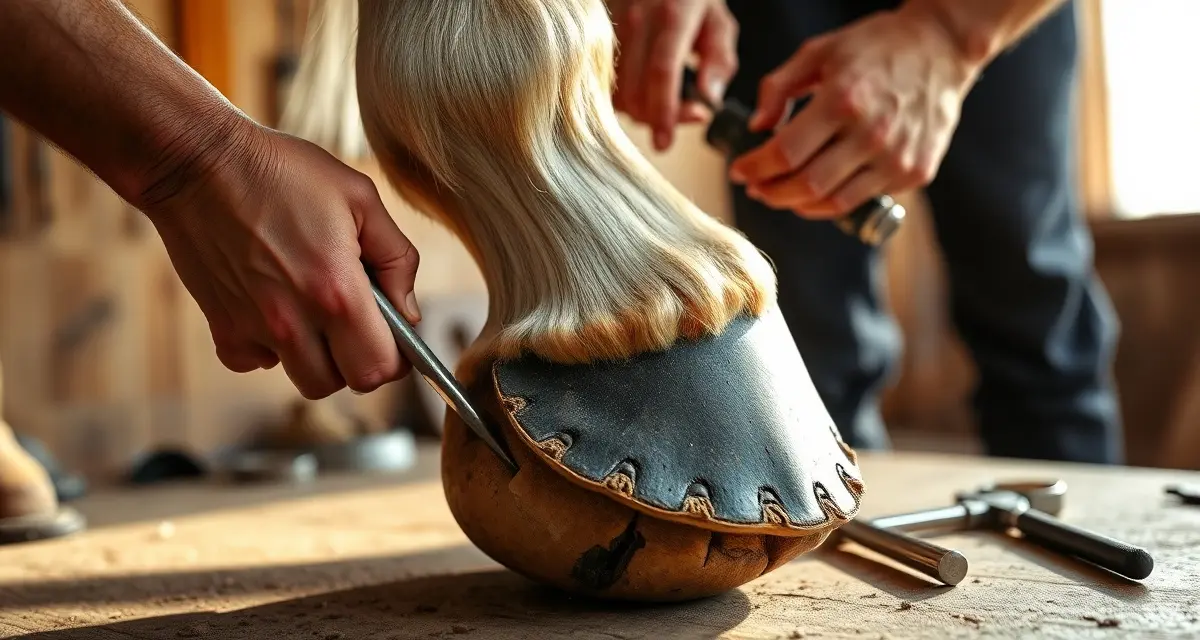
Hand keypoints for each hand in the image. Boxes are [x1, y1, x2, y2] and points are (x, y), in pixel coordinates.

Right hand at [143, 119, 420, 398]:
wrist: (199, 161)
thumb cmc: (284, 172)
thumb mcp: (360, 198)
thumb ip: (397, 258)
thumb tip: (409, 313)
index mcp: (337, 291)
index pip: (380, 368)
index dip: (396, 357)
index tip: (393, 333)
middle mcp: (294, 320)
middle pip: (344, 384)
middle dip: (360, 361)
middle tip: (358, 322)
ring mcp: (254, 328)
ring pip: (303, 380)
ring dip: (319, 357)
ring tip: (317, 312)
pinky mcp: (221, 326)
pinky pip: (257, 363)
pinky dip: (271, 348)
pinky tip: (276, 310)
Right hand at [608, 0, 738, 150]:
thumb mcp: (718, 21)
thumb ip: (720, 61)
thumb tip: (710, 98)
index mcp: (673, 17)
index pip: (662, 72)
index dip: (664, 112)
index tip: (665, 143)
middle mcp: (638, 22)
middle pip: (634, 91)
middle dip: (656, 118)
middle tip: (684, 117)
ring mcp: (612, 30)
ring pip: (616, 93)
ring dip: (640, 112)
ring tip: (666, 103)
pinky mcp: (597, 39)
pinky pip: (604, 85)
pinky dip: (625, 101)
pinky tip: (644, 94)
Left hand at [729, 7, 979, 217]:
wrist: (943, 48)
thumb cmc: (877, 46)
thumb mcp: (819, 51)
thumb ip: (779, 88)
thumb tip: (756, 127)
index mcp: (843, 100)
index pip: (785, 153)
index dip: (754, 168)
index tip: (739, 170)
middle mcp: (872, 134)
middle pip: (805, 185)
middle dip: (770, 192)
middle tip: (756, 188)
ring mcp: (896, 158)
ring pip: (833, 203)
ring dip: (797, 204)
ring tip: (781, 193)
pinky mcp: (914, 173)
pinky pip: (862, 200)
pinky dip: (831, 201)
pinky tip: (817, 190)